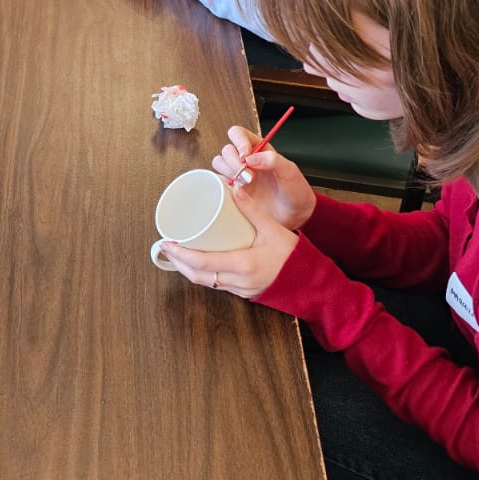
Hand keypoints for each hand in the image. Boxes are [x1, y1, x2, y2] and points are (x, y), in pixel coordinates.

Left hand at [157, 183, 298, 299]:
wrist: (312, 283)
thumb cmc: (295, 257)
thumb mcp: (273, 229)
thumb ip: (252, 209)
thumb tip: (235, 188)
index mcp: (243, 265)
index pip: (202, 263)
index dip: (180, 254)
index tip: (166, 243)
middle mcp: (238, 281)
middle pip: (197, 275)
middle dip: (178, 262)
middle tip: (166, 246)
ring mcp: (240, 289)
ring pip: (206, 282)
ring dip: (189, 269)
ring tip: (178, 253)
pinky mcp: (243, 291)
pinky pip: (217, 284)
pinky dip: (203, 274)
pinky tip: (199, 262)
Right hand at [210, 125, 315, 231]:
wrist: (295, 215)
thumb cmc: (295, 191)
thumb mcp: (290, 171)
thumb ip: (273, 160)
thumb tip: (251, 158)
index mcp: (259, 149)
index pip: (239, 134)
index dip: (239, 142)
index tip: (246, 156)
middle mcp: (246, 161)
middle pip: (227, 150)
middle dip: (235, 161)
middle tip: (249, 175)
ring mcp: (238, 175)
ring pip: (219, 163)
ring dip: (229, 171)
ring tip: (245, 183)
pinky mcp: (233, 191)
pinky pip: (219, 182)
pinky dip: (223, 184)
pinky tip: (237, 191)